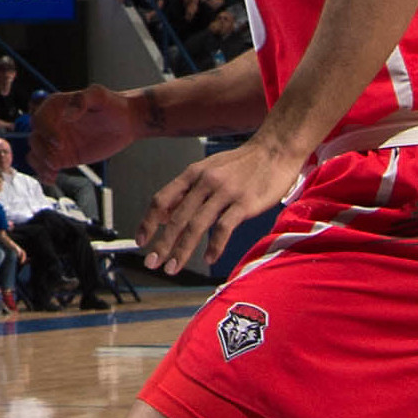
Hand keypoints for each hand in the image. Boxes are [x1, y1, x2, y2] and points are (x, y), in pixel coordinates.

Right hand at [36, 85, 144, 171]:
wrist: (126, 123)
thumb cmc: (113, 105)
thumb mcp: (99, 96)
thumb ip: (82, 100)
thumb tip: (67, 114)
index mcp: (55, 106)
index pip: (39, 119)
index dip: (46, 132)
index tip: (59, 142)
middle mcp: (52, 124)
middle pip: (34, 138)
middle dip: (41, 151)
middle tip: (55, 161)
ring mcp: (56, 142)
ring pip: (36, 154)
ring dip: (39, 164)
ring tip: (53, 171)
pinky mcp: (63, 156)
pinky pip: (46, 166)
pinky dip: (44, 173)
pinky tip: (52, 178)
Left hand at [136, 139, 295, 276]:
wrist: (276, 149)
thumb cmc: (243, 163)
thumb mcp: (209, 169)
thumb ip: (187, 191)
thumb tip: (163, 215)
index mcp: (193, 173)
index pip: (162, 199)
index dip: (148, 221)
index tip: (142, 241)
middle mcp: (205, 182)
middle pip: (177, 217)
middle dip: (162, 243)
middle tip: (152, 263)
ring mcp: (225, 192)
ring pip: (196, 225)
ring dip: (182, 250)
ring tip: (172, 268)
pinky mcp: (244, 202)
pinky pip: (224, 227)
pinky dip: (214, 246)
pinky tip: (209, 259)